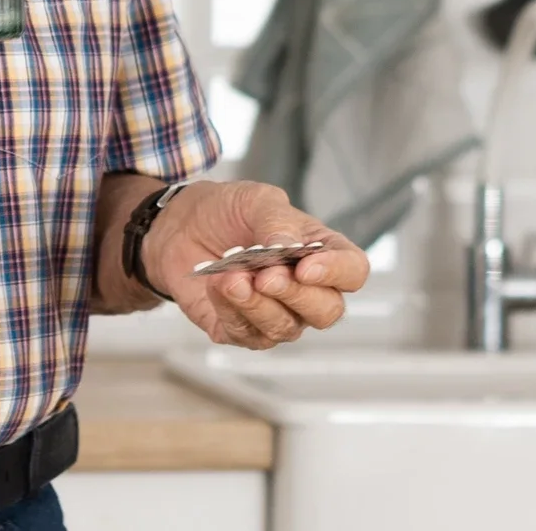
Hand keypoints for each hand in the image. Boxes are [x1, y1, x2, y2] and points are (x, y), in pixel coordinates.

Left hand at [143, 181, 368, 348]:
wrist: (182, 226)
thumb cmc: (229, 211)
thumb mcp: (256, 200)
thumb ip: (276, 221)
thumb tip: (289, 248)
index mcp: (322, 253)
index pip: (353, 272)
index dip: (336, 273)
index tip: (304, 266)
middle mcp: (307, 291)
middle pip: (327, 311)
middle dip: (295, 295)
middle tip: (264, 276)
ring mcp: (277, 314)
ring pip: (285, 328)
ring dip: (256, 304)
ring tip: (231, 277)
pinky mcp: (242, 330)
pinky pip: (246, 334)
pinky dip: (230, 310)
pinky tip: (216, 284)